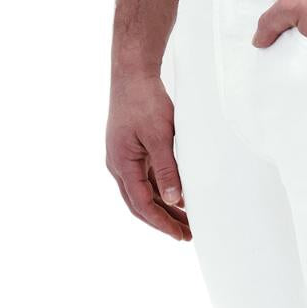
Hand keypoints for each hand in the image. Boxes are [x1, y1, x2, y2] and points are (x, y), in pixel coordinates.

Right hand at [106, 73, 190, 240]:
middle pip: (141, 204)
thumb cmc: (144, 100)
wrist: (132, 72)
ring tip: (187, 222)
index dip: (162, 222)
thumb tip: (174, 200)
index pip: (142, 204)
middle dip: (163, 221)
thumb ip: (167, 170)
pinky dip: (163, 191)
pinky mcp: (132, 152)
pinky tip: (180, 197)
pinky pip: (147, 179)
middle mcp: (119, 165)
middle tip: (186, 235)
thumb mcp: (160, 137)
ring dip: (164, 208)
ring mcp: (125, 159)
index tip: (180, 235)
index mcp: (122, 164)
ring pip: (145, 193)